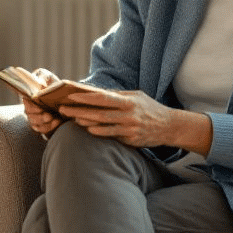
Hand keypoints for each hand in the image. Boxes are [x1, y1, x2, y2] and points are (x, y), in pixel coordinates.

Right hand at [22, 68, 62, 135]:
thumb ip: (42, 77)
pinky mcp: (43, 126)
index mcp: (28, 96)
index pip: (26, 103)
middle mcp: (29, 109)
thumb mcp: (47, 77)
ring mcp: (35, 118)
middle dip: (40, 117)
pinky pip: (43, 130)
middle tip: (49, 115)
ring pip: (36, 125)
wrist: (63, 95)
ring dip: (46, 123)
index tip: (40, 108)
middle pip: (30, 116)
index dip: (32, 107)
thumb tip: (39, 84)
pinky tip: (59, 122)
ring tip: (56, 119)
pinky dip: (51, 128)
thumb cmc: (52, 84)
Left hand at [60, 89, 211, 154]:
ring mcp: (129, 128)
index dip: (85, 97)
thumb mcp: (136, 97)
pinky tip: (88, 130)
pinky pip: (112, 136)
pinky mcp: (131, 139)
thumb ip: (117, 95)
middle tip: (63, 109)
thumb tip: (95, 93)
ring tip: (72, 119)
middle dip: (79, 110)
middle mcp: (128, 115)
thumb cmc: (149, 108)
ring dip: (86, 122)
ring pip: (103, 126)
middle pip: (99, 113)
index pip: (102, 98)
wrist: (169, 126)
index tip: (70, 95)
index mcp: (128, 101)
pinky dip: (99, 132)